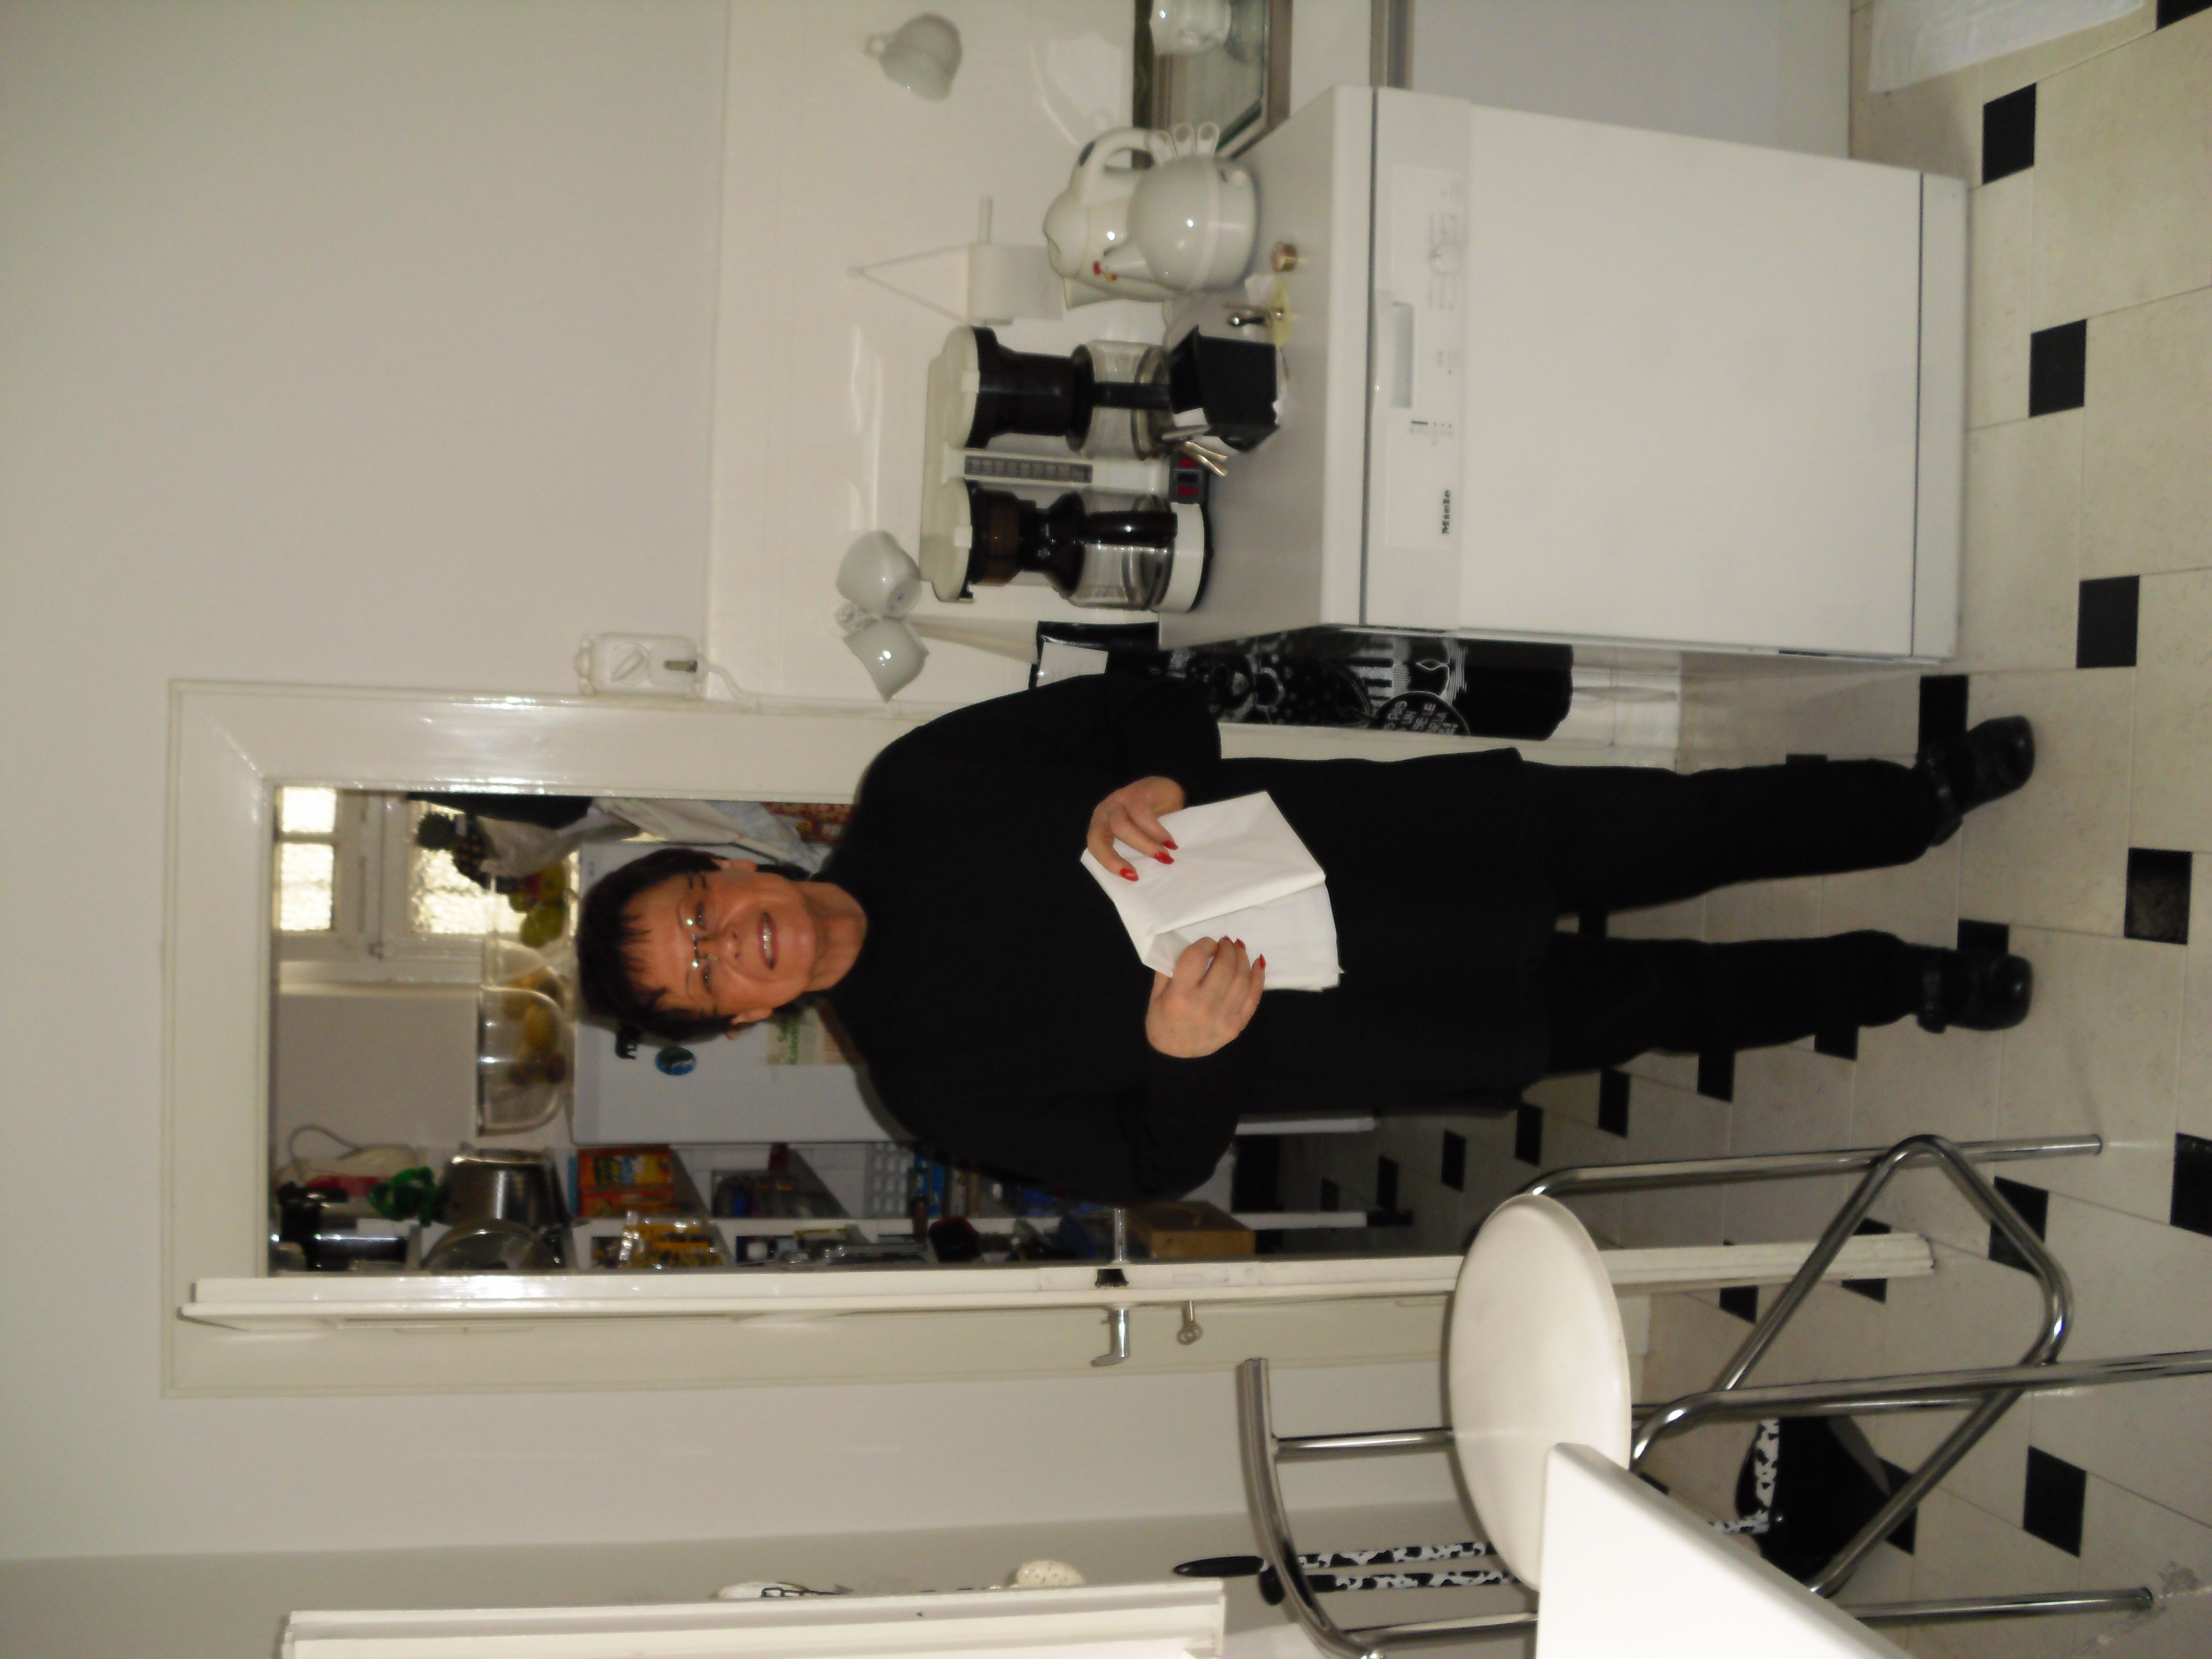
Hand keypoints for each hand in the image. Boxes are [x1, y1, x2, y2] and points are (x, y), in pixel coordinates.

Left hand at [1088, 775, 1186, 878]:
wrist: (1169, 787)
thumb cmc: (1151, 817)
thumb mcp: (1137, 833)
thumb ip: (1131, 849)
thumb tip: (1136, 876)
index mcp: (1100, 824)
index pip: (1094, 845)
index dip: (1108, 863)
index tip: (1130, 876)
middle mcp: (1105, 811)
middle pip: (1099, 837)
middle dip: (1114, 859)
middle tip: (1136, 873)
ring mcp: (1119, 800)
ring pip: (1122, 827)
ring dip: (1144, 846)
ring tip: (1164, 857)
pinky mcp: (1137, 793)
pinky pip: (1142, 815)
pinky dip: (1156, 832)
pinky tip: (1170, 842)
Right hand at [1146, 937, 1264, 1057]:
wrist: (1176, 1057)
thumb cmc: (1162, 1022)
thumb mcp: (1156, 995)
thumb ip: (1168, 968)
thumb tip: (1186, 943)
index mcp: (1179, 995)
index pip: (1196, 957)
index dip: (1205, 944)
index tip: (1207, 943)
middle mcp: (1203, 1005)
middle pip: (1224, 966)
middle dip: (1227, 948)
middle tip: (1225, 942)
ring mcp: (1224, 1016)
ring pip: (1241, 978)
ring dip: (1242, 958)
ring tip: (1238, 949)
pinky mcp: (1237, 1024)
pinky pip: (1254, 996)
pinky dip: (1258, 976)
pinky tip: (1257, 962)